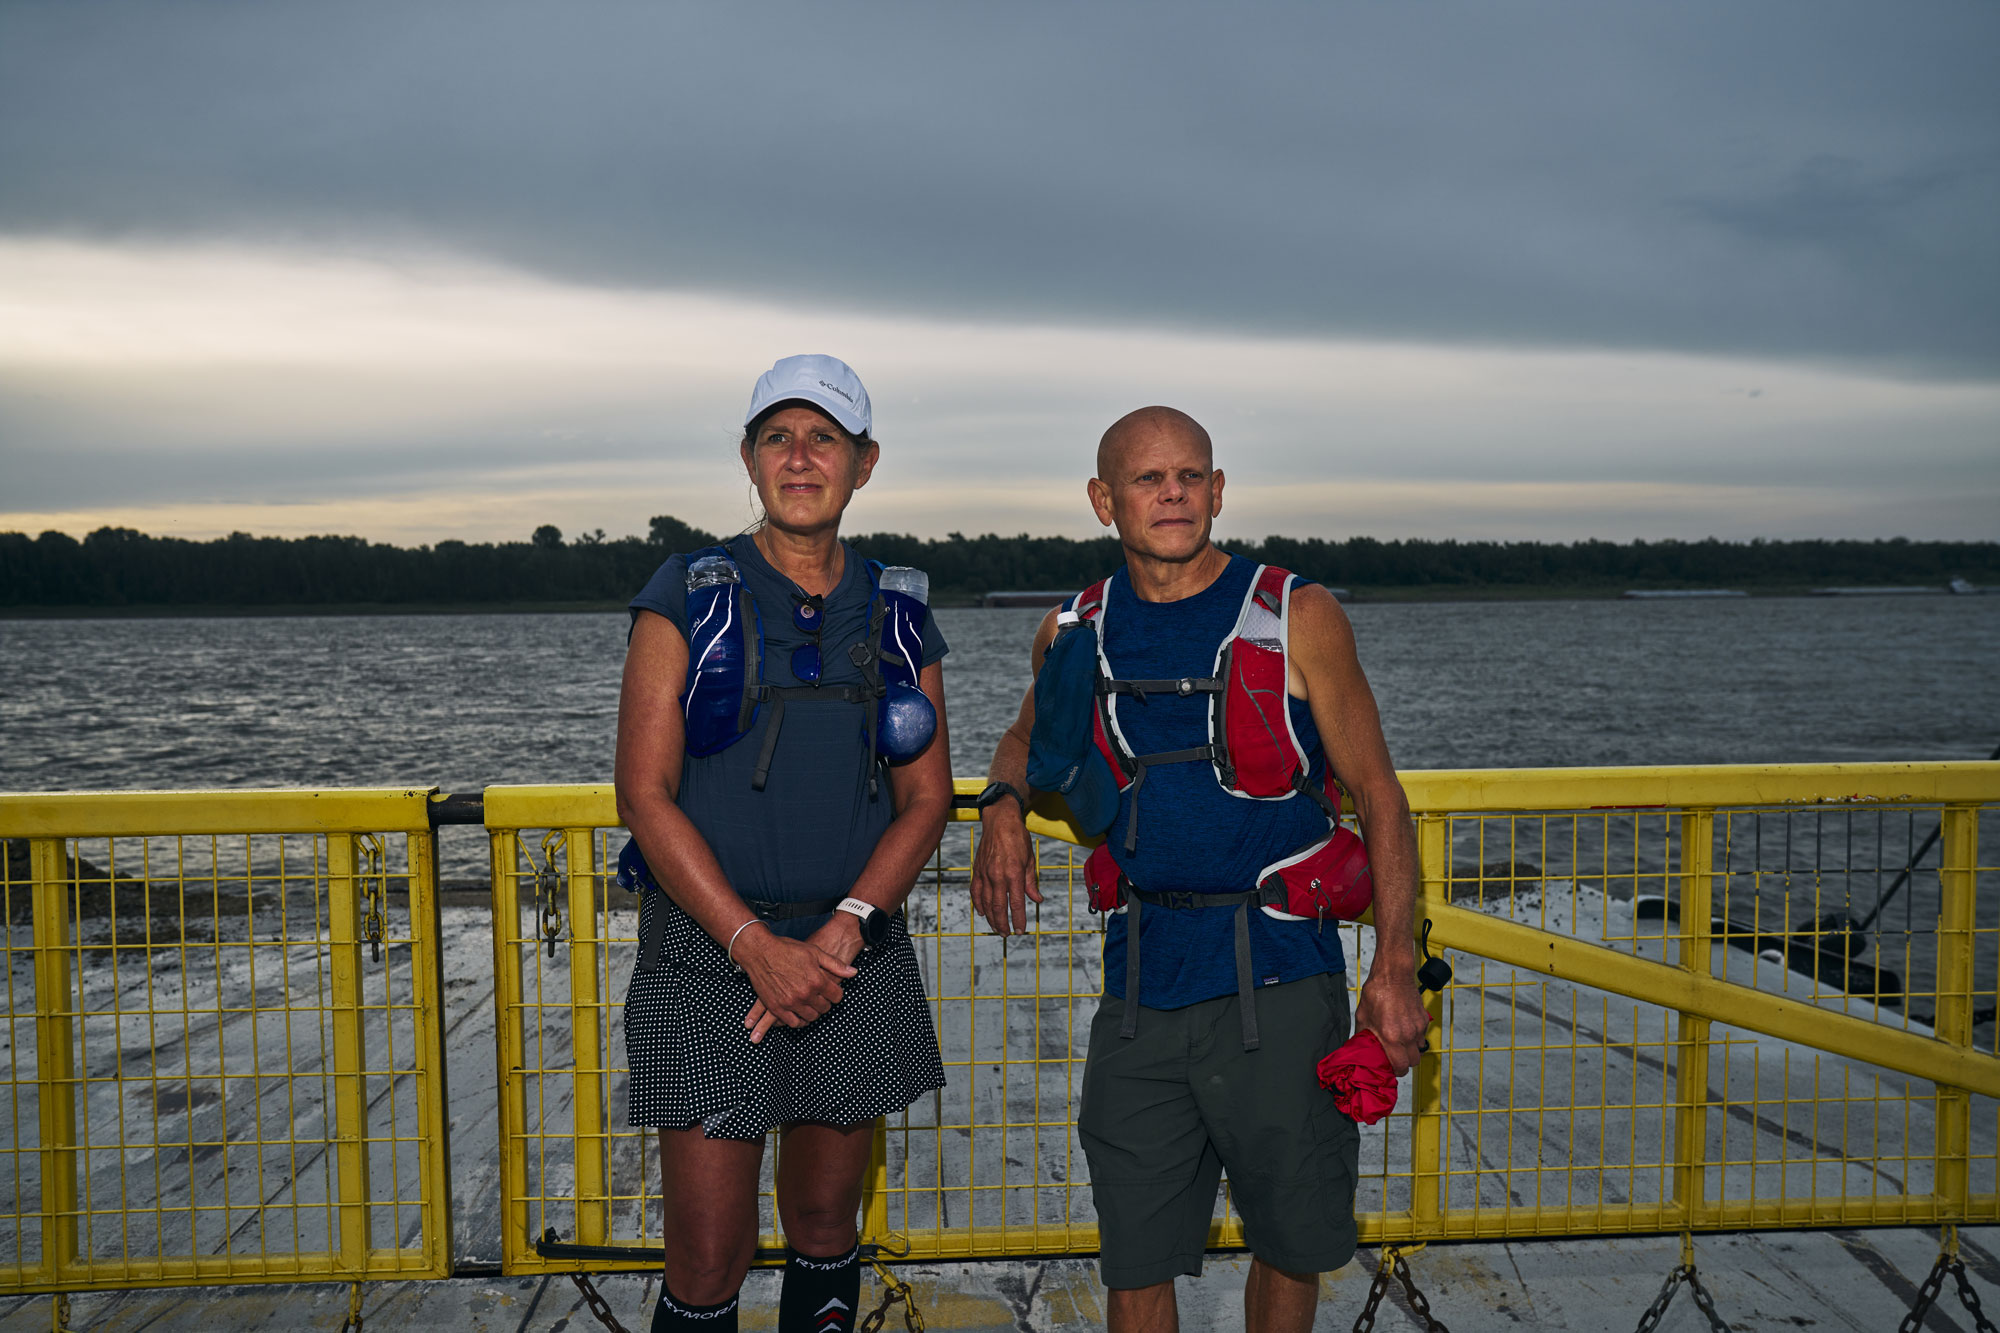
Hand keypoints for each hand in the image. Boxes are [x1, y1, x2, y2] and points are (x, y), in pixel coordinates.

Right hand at [744, 915, 864, 1042]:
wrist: (760, 951)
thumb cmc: (787, 949)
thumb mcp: (815, 952)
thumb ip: (835, 965)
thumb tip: (853, 973)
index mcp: (817, 980)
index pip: (837, 996)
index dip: (836, 993)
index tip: (832, 991)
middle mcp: (805, 994)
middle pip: (824, 1008)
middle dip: (825, 1003)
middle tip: (821, 997)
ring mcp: (790, 1002)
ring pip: (810, 1017)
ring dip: (813, 1012)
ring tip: (810, 1004)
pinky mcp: (776, 1007)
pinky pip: (793, 1023)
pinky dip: (798, 1020)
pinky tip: (799, 1013)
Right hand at [971, 806, 1042, 935]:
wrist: (999, 821)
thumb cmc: (1018, 838)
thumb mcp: (1030, 860)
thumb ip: (1031, 882)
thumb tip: (1037, 899)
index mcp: (1014, 873)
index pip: (1016, 904)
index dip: (1019, 920)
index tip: (1021, 930)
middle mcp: (997, 876)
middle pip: (999, 907)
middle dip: (1003, 924)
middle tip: (1007, 934)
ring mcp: (985, 873)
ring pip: (986, 903)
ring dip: (991, 918)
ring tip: (996, 928)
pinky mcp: (977, 870)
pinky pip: (976, 892)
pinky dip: (978, 904)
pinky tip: (982, 912)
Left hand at [1354, 955, 1432, 1076]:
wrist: (1393, 975)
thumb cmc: (1377, 993)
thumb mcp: (1362, 1016)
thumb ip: (1363, 1036)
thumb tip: (1359, 1047)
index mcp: (1391, 1036)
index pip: (1401, 1067)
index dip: (1396, 1071)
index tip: (1390, 1068)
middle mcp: (1407, 1034)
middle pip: (1413, 1062)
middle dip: (1405, 1063)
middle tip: (1395, 1057)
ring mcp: (1418, 1027)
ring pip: (1419, 1049)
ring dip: (1411, 1050)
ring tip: (1400, 1043)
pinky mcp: (1424, 1020)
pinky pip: (1422, 1036)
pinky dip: (1415, 1037)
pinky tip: (1405, 1029)